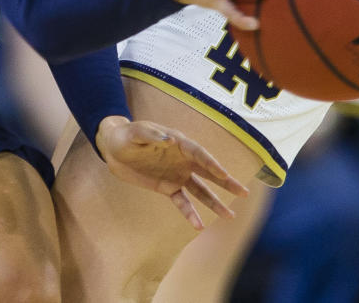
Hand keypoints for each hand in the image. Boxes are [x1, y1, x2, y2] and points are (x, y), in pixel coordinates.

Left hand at [95, 115, 247, 228]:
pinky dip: (190, 213)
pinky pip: (182, 202)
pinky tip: (199, 226)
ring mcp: (177, 174)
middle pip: (208, 172)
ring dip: (215, 202)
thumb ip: (151, 134)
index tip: (223, 174)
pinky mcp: (168, 187)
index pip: (199, 153)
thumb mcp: (134, 132)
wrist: (113, 148)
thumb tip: (169, 138)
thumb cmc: (125, 135)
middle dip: (226, 182)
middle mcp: (182, 159)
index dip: (211, 163)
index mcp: (178, 142)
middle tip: (245, 193)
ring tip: (230, 216)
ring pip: (201, 190)